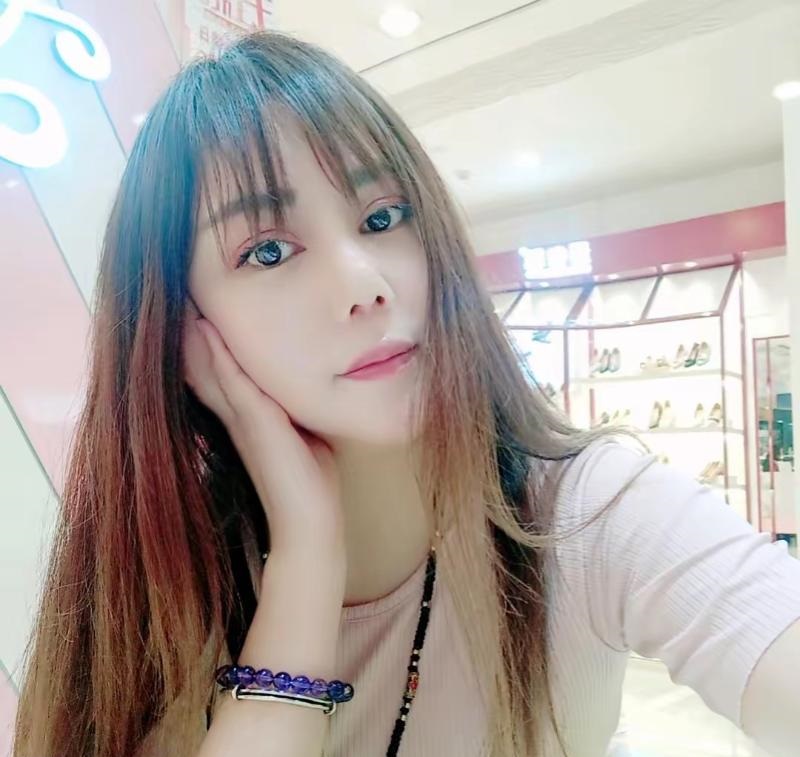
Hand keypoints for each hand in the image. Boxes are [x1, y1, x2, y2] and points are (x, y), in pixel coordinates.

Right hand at [181, 301, 344, 556]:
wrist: (310, 525)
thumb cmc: (310, 482)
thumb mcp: (302, 434)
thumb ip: (292, 411)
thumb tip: (303, 390)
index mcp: (245, 417)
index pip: (216, 372)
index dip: (201, 342)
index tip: (192, 306)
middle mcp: (236, 415)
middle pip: (203, 365)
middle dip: (189, 331)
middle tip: (173, 293)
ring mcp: (243, 419)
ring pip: (211, 368)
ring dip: (196, 335)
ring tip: (180, 299)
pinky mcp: (256, 424)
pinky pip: (234, 383)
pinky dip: (218, 356)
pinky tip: (206, 328)